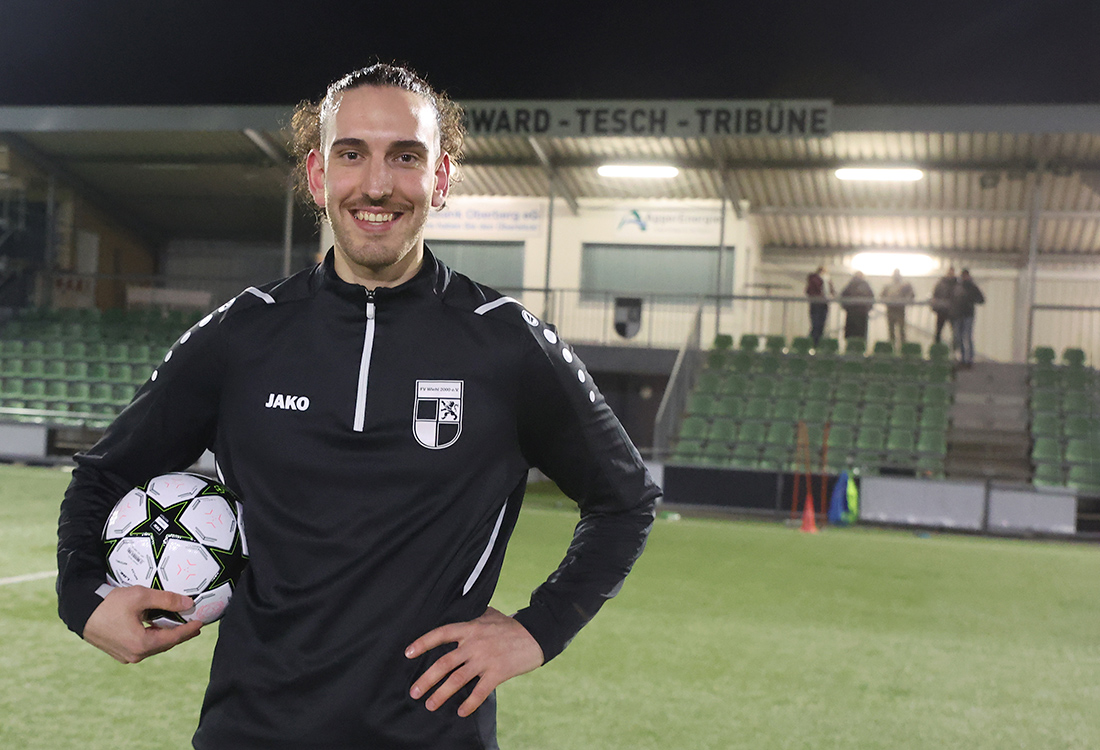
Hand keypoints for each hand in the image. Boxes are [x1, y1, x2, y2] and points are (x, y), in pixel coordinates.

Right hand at [82, 586, 202, 663]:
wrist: (81, 611)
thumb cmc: (109, 603)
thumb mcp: (140, 596)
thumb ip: (167, 600)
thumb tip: (189, 604)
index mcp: (141, 644)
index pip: (173, 638)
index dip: (189, 630)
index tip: (201, 623)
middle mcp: (134, 655)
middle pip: (164, 645)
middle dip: (180, 635)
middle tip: (194, 627)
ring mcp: (126, 656)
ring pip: (153, 647)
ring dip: (166, 637)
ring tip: (179, 627)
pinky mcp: (119, 653)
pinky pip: (142, 647)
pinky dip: (153, 638)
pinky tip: (158, 629)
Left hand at [405, 607, 544, 716]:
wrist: (537, 634)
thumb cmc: (511, 625)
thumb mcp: (490, 614)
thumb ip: (473, 615)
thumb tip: (459, 609)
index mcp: (470, 627)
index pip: (441, 633)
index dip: (423, 643)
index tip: (408, 653)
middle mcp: (474, 643)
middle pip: (444, 663)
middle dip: (426, 679)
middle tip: (414, 692)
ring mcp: (486, 659)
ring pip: (457, 680)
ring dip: (441, 694)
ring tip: (430, 705)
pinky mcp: (498, 672)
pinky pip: (480, 692)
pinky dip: (469, 703)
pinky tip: (461, 712)